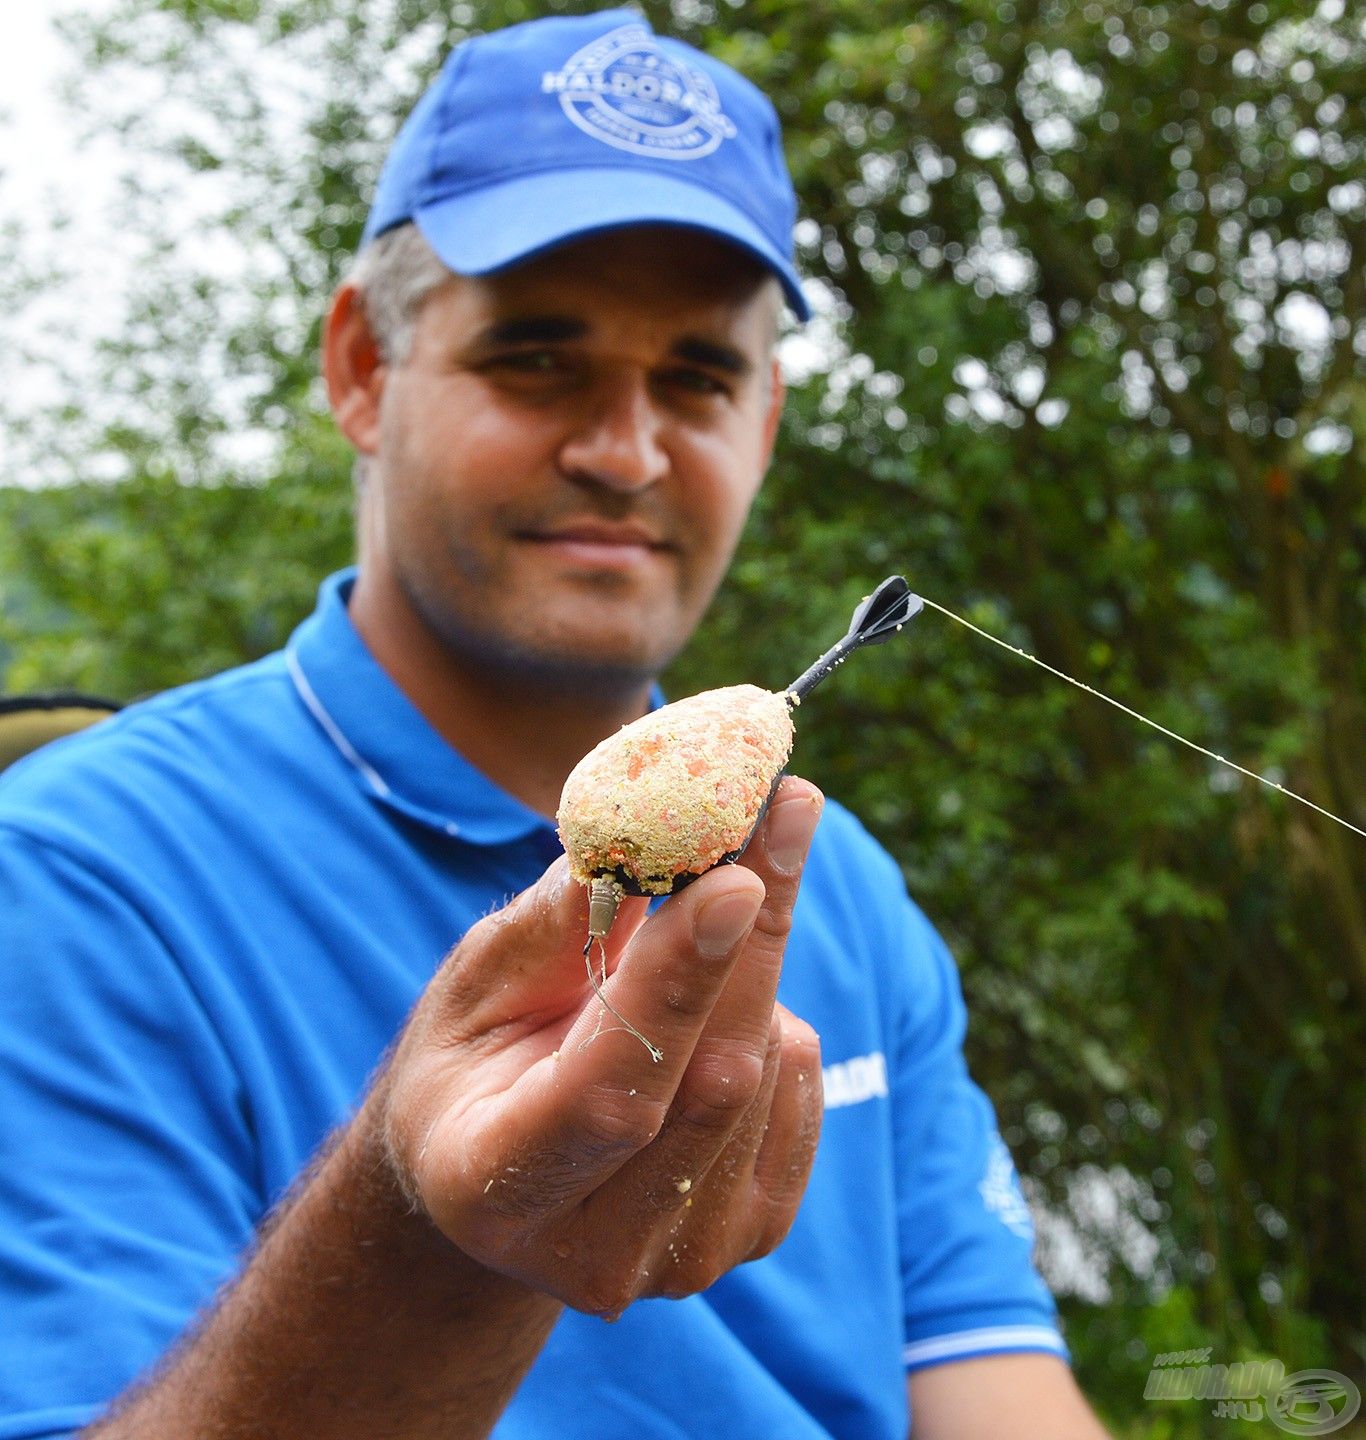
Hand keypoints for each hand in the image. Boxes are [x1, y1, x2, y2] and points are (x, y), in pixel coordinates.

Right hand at [369, 776, 824, 1316]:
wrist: (503, 1173)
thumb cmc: (475, 1062)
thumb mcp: (475, 986)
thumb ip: (553, 929)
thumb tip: (646, 846)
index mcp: (494, 1186)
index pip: (611, 1090)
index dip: (678, 984)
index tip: (735, 877)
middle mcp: (596, 1251)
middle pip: (712, 1080)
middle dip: (753, 932)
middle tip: (789, 805)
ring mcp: (685, 1258)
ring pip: (767, 1071)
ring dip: (752, 966)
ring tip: (697, 935)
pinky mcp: (754, 1233)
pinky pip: (801, 1084)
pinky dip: (774, 1015)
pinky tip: (719, 1005)